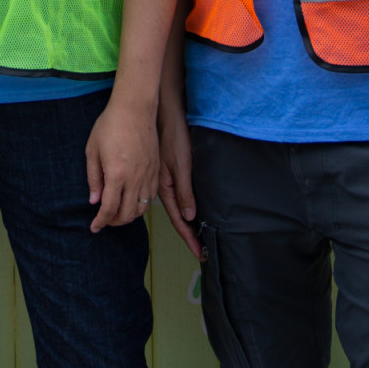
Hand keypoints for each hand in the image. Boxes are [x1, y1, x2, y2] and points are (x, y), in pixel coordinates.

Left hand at [85, 96, 158, 232]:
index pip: (109, 209)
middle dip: (114, 222)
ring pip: (142, 208)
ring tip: (118, 211)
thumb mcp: (92, 150)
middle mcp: (135, 178)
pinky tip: (132, 199)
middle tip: (105, 220)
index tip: (94, 227)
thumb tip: (94, 201)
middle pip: (127, 214)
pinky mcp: (156, 169)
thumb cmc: (110, 125)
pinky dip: (141, 204)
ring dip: (129, 216)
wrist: (135, 107)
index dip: (101, 222)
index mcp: (116, 174)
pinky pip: (151, 196)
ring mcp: (148, 174)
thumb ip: (93, 179)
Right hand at [158, 100, 200, 258]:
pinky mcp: (173, 172)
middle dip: (189, 235)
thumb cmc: (174, 136)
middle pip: (179, 218)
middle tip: (203, 252)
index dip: (189, 238)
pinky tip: (194, 212)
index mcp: (165, 188)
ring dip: (189, 224)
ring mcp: (169, 180)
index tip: (200, 254)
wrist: (166, 113)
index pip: (179, 221)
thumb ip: (184, 191)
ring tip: (200, 237)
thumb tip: (190, 217)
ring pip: (179, 208)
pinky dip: (187, 209)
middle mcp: (166, 188)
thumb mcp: (181, 164)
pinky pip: (180, 196)